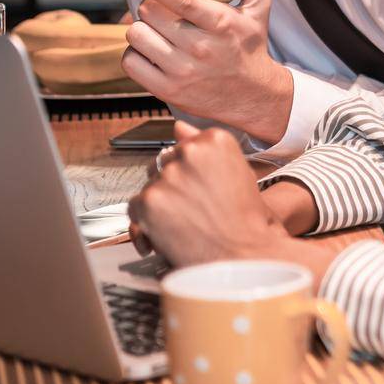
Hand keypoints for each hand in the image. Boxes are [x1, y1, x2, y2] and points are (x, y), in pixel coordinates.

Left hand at [123, 0, 293, 143]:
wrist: (252, 96)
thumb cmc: (250, 47)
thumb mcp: (260, 10)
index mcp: (222, 24)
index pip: (183, 1)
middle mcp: (201, 49)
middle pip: (151, 14)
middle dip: (148, 7)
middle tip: (157, 10)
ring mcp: (182, 72)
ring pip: (137, 36)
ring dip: (140, 29)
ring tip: (155, 31)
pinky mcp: (167, 90)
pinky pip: (131, 62)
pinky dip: (134, 53)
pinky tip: (150, 52)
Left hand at [128, 122, 335, 278]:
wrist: (247, 256)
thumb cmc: (248, 221)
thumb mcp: (237, 174)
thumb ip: (203, 148)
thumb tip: (178, 127)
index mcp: (216, 139)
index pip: (183, 147)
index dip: (189, 173)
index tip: (200, 190)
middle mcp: (190, 150)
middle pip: (163, 164)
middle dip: (171, 186)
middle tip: (193, 211)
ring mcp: (168, 175)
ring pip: (149, 187)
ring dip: (160, 206)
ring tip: (184, 226)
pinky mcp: (149, 200)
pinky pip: (134, 209)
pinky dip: (145, 225)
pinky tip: (168, 236)